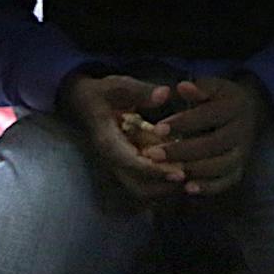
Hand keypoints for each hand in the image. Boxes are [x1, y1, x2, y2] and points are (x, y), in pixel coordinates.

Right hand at [57, 73, 186, 200]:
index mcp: (108, 142)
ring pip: (142, 187)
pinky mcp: (128, 163)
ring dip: (165, 186)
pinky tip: (184, 170)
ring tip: (191, 178)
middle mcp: (113, 159)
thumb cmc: (101, 93)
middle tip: (191, 179)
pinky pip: (145, 179)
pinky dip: (162, 179)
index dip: (156, 171)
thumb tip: (164, 93)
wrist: (82, 101)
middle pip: (137, 186)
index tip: (179, 174)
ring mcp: (120, 163)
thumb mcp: (117, 86)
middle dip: (163, 186)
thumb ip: (140, 91)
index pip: (131, 164)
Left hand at [134, 76, 269, 197]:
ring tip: (167, 171)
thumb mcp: (213, 87)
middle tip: (153, 154)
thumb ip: (198, 88)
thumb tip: (182, 86)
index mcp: (234, 108)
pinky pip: (225, 182)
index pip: (208, 116)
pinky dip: (208, 187)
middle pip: (212, 145)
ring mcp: (242, 153)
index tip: (157, 129)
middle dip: (181, 151)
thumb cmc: (221, 99)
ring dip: (192, 170)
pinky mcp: (239, 170)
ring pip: (220, 166)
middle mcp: (241, 132)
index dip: (183, 123)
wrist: (250, 113)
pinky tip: (187, 188)